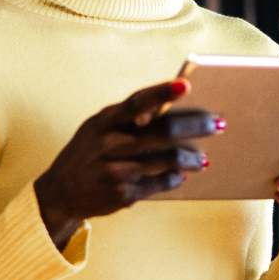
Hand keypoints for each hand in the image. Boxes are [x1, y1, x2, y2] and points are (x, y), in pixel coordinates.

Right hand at [33, 79, 222, 249]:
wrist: (59, 192)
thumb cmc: (88, 152)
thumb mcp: (96, 128)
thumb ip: (127, 118)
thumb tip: (170, 109)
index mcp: (103, 122)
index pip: (136, 102)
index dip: (161, 92)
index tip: (186, 84)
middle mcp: (109, 145)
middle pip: (162, 132)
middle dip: (196, 127)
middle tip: (218, 123)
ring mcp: (116, 171)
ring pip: (167, 161)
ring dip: (192, 158)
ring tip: (203, 158)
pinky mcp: (122, 194)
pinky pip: (160, 184)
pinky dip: (175, 178)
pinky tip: (183, 175)